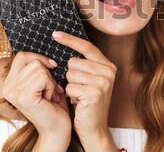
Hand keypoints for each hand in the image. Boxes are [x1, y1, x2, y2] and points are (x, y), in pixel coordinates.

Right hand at [2, 52, 70, 147]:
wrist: (56, 128)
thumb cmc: (52, 105)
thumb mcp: (41, 82)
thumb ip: (36, 67)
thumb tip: (46, 47)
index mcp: (9, 82)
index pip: (21, 55)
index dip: (39, 58)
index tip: (51, 67)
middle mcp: (7, 87)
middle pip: (33, 61)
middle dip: (48, 74)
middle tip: (49, 90)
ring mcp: (13, 92)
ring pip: (39, 68)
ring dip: (50, 82)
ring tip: (49, 96)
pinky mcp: (23, 96)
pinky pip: (43, 77)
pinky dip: (51, 87)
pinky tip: (50, 99)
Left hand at [52, 31, 118, 150]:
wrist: (94, 128)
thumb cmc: (87, 103)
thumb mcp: (90, 80)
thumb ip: (84, 65)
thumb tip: (66, 49)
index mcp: (108, 66)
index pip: (87, 47)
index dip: (71, 40)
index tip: (55, 34)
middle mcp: (108, 71)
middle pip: (74, 62)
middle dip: (71, 76)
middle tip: (80, 89)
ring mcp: (103, 82)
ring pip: (70, 73)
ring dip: (70, 86)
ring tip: (79, 96)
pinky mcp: (94, 93)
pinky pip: (70, 86)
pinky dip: (70, 95)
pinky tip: (79, 102)